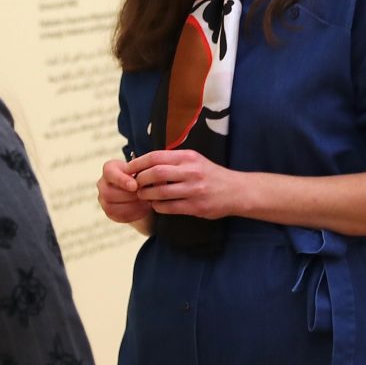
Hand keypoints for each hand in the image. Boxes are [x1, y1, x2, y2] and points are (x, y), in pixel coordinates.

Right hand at [98, 158, 151, 224]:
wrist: (141, 189)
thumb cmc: (141, 175)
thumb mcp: (142, 169)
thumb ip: (142, 171)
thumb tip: (145, 179)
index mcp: (109, 168)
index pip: (109, 173)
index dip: (121, 180)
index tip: (134, 186)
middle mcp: (102, 184)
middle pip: (109, 193)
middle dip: (129, 196)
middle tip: (144, 195)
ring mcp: (103, 199)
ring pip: (112, 206)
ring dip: (132, 205)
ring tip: (146, 202)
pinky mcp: (109, 212)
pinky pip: (118, 216)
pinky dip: (133, 213)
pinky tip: (143, 209)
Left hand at [127, 149, 241, 218]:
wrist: (237, 191)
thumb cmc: (211, 175)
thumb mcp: (196, 160)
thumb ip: (174, 160)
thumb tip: (146, 162)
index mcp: (189, 157)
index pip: (156, 156)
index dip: (138, 163)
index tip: (128, 168)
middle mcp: (191, 171)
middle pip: (156, 173)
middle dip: (141, 180)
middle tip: (135, 185)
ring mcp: (194, 190)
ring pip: (160, 192)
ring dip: (147, 195)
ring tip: (143, 196)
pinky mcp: (197, 206)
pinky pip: (170, 207)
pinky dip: (158, 206)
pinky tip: (156, 205)